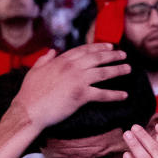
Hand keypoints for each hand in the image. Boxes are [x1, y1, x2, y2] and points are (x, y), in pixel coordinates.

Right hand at [10, 44, 128, 129]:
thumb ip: (45, 59)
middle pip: (98, 58)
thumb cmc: (29, 93)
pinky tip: (124, 95)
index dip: (99, 47)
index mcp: (62, 60)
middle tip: (123, 55)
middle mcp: (72, 67)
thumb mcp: (35, 70)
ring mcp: (78, 80)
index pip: (85, 50)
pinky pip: (102, 94)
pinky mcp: (81, 96)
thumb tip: (52, 51)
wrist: (29, 110)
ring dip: (118, 70)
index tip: (109, 46)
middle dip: (113, 55)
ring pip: (104, 73)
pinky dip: (115, 95)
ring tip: (128, 69)